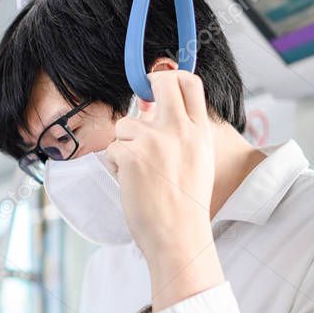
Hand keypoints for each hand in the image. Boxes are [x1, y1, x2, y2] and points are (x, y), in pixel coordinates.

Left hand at [105, 71, 223, 310]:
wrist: (178, 236)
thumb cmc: (185, 206)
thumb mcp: (197, 161)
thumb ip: (181, 134)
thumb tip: (150, 108)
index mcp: (200, 132)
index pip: (191, 84)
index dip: (172, 76)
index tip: (159, 83)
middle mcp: (180, 130)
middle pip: (161, 83)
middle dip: (146, 87)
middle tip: (140, 105)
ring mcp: (154, 141)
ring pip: (125, 125)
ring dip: (124, 146)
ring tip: (139, 173)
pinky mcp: (131, 156)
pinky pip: (112, 150)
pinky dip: (116, 167)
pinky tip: (131, 184)